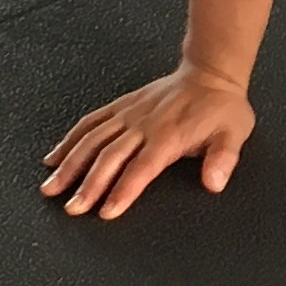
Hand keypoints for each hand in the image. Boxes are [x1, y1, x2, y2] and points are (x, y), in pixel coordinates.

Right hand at [40, 62, 253, 219]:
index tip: (106, 211)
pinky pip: (90, 122)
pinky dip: (70, 139)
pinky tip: (54, 157)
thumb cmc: (221, 108)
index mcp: (169, 136)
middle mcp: (143, 126)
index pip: (141, 168)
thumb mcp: (234, 133)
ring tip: (51, 187)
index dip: (122, 190)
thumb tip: (214, 182)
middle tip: (72, 208)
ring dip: (70, 164)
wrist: (210, 74)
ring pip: (92, 140)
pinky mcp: (121, 106)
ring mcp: (129, 115)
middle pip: (109, 158)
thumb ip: (223, 159)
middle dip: (88, 185)